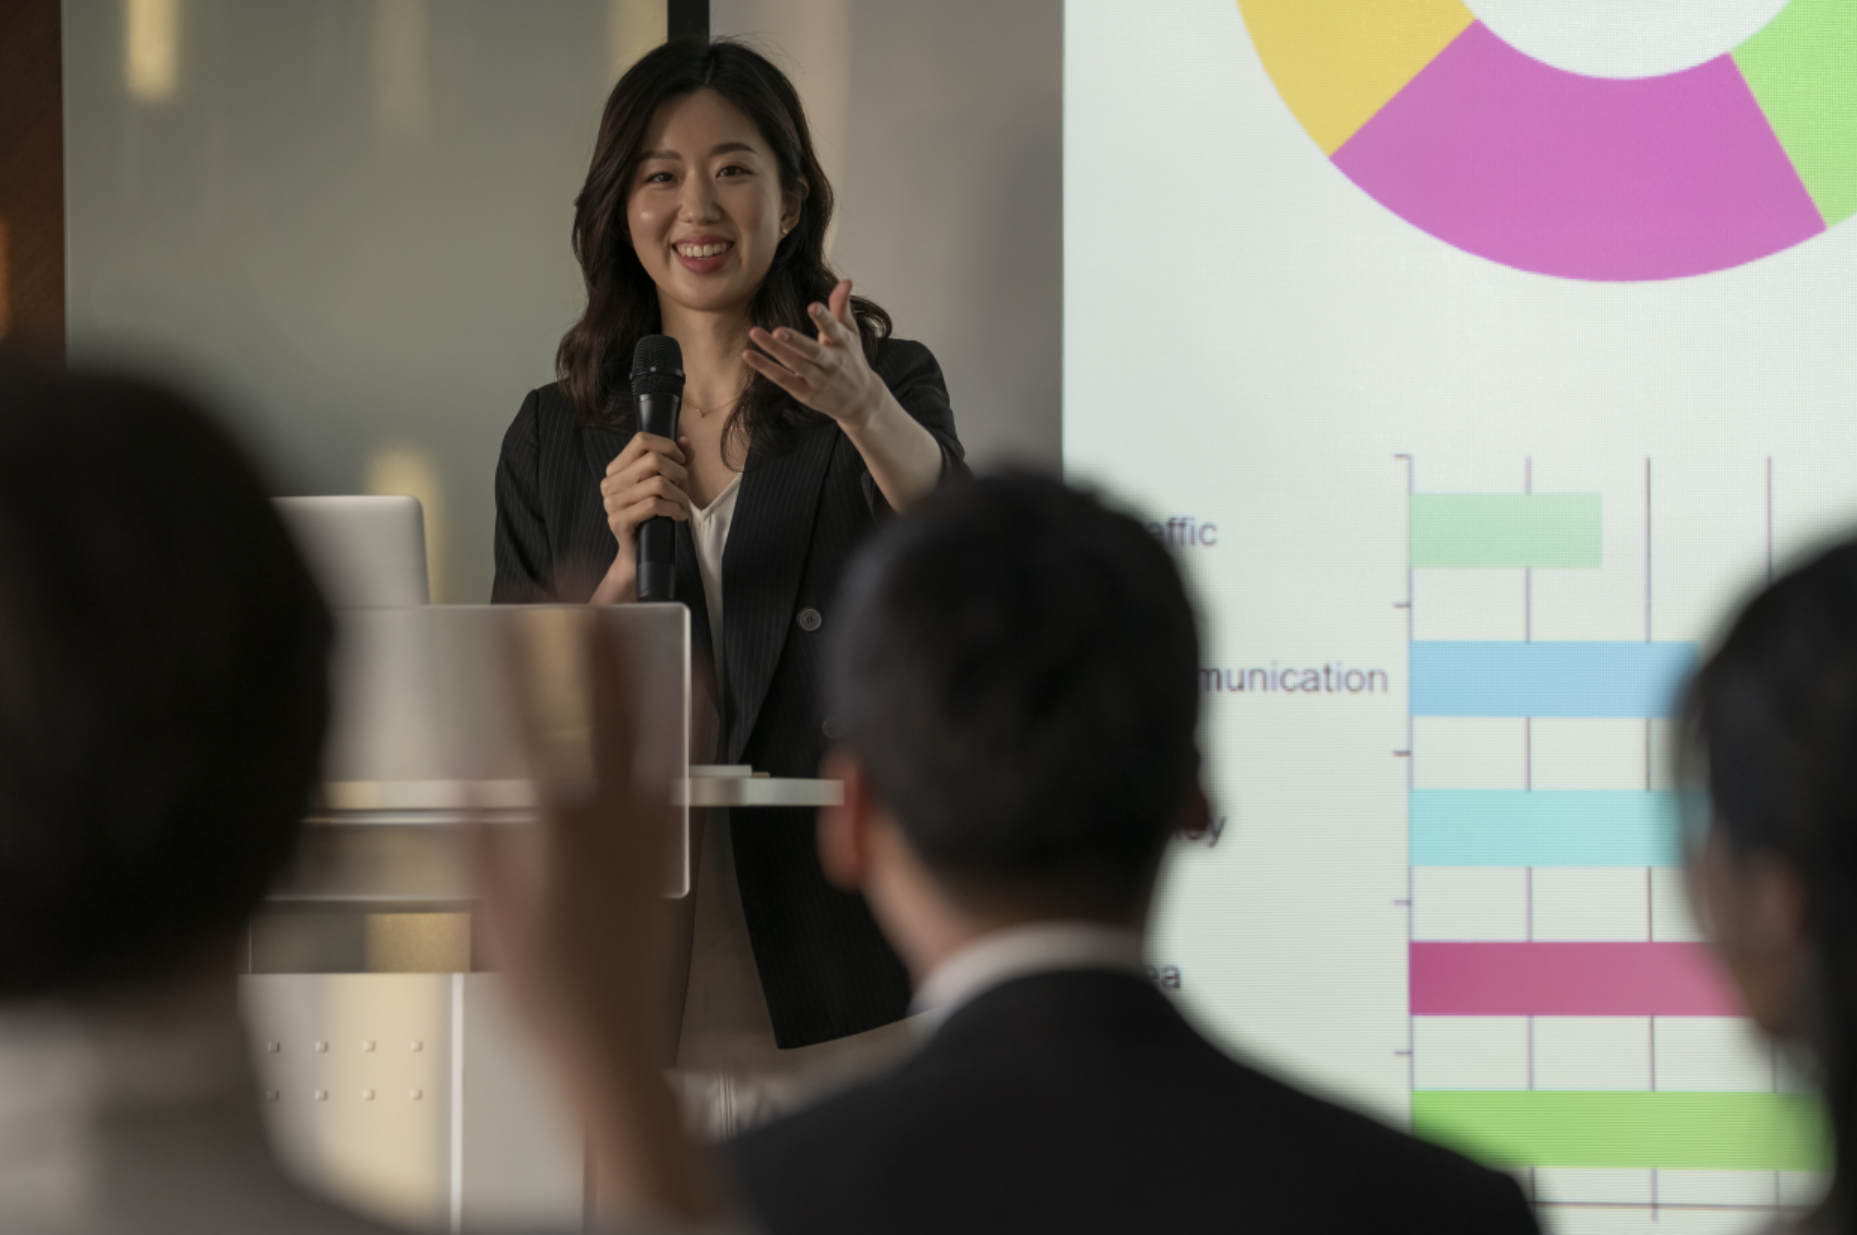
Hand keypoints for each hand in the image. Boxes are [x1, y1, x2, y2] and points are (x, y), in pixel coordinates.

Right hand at [469, 620, 715, 1222]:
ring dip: (633, 659)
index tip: (510, 610)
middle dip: (582, 633)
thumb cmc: (544, 987)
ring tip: (625, 607)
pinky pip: (685, 760)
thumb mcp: (485, 908)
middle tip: (573, 581)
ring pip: (646, 722)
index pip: (526, 718)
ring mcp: (648, 823)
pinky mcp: (672, 839)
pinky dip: (686, 713)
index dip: (518, 657)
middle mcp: (607, 812)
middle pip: (597, 701)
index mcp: (550, 825)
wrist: (610, 1039)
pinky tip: (690, 684)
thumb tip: (468, 764)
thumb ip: (475, 830)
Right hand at [595, 433, 690, 601]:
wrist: (640, 554)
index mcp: (617, 469)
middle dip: (679, 474)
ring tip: (682, 505)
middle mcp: (610, 483)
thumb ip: (677, 461)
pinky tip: (678, 516)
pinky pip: (653, 505)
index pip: (642, 440)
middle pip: (654, 460)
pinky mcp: (618, 521)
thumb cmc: (654, 516)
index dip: (667, 446)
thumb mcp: (668, 484)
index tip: (681, 462)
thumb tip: (685, 441)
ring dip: (680, 495)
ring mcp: (611, 502)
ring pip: (657, 483)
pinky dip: (673, 509)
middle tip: (684, 490)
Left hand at [745, 278, 885, 429]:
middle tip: (778, 330)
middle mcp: (831, 363)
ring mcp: (818, 380)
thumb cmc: (851, 359)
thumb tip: (846, 280)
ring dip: (774, 350)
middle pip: (812, 351)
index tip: (813, 306)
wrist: (860, 400)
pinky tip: (749, 354)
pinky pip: (783, 380)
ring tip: (755, 333)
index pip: (834, 330)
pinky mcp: (806, 394)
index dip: (824, 318)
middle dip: (796, 342)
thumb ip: (842, 307)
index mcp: (843, 344)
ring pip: (795, 365)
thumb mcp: (850, 333)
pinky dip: (766, 368)